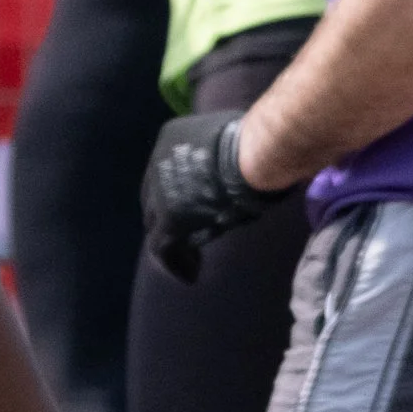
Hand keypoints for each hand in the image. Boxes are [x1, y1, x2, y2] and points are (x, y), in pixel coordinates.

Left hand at [140, 109, 271, 281]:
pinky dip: (176, 264)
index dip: (179, 190)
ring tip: (192, 260)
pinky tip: (191, 275)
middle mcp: (157, 162)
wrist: (254, 154)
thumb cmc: (257, 140)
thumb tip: (235, 161)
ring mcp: (161, 192)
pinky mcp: (169, 219)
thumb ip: (222, 151)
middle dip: (169, 215)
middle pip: (155, 196)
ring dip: (174, 242)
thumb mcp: (230, 136)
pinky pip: (164, 249)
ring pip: (156, 224)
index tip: (194, 203)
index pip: (168, 169)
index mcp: (171, 136)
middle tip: (190, 233)